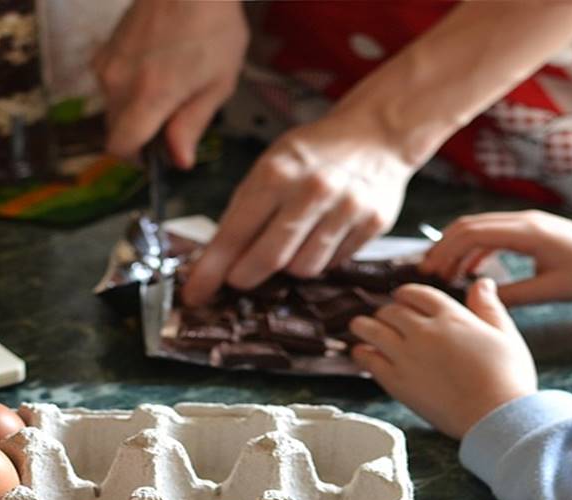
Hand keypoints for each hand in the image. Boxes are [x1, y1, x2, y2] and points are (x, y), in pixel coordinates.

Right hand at [93, 0, 246, 168]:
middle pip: (115, 129)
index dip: (137, 157)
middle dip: (140, 132)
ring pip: (113, 107)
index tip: (157, 151)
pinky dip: (127, 85)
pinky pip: (110, 83)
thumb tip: (179, 160)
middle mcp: (119, 83)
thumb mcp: (218, 82)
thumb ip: (193, 124)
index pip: (120, 147)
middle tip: (173, 114)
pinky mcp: (104, 49)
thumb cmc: (212, 26)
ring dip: (134, 108)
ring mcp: (108, 64)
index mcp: (149, 96)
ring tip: (167, 83)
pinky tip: (153, 66)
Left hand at [181, 108, 413, 305]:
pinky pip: (334, 263)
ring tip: (293, 241)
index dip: (212, 269)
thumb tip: (213, 260)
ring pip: (304, 268)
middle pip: (270, 259)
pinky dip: (321, 258)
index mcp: (277, 172)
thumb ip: (244, 209)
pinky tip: (323, 234)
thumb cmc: (314, 152)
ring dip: (289, 265)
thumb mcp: (271, 164)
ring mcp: (347, 208)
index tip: (195, 293)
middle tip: (240, 278)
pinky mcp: (374, 223)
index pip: (235, 233)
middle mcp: (313, 190)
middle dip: (246, 276)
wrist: (376, 133)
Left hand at [351, 279, 536, 438]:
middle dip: (387, 311)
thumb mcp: (505, 334)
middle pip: (391, 311)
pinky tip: (360, 352)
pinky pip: (368, 360)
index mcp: (451, 316)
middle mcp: (424, 331)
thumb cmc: (507, 378)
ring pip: (372, 330)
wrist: (496, 416)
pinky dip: (361, 353)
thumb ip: (488, 306)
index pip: (417, 294)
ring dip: (364, 326)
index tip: (401, 298)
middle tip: (383, 316)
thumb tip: (482, 283)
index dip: (406, 294)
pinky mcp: (396, 382)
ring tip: (359, 326)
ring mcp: (407, 356)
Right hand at [419, 211, 571, 305]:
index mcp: (528, 232)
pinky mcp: (531, 230)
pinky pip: (494, 234)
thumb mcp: (550, 291)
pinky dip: (476, 250)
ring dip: (457, 248)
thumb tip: (475, 300)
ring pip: (479, 228)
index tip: (429, 273)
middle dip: (443, 247)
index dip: (445, 250)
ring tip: (442, 274)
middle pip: (469, 225)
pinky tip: (468, 270)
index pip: (473, 232)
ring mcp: (528, 222)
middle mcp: (525, 220)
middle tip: (427, 274)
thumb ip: (512, 296)